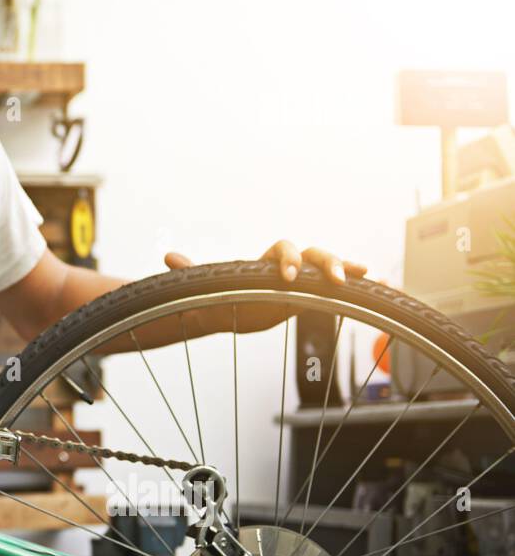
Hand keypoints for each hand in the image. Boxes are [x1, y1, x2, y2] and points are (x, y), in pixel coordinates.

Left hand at [163, 242, 368, 339]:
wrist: (235, 306)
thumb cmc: (224, 293)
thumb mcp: (210, 285)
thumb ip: (193, 272)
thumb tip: (168, 258)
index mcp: (268, 258)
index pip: (282, 248)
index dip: (286, 258)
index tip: (285, 276)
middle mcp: (291, 263)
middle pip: (314, 252)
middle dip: (325, 261)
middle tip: (330, 277)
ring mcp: (307, 276)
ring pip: (331, 265)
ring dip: (347, 267)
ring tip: (366, 277)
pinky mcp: (318, 291)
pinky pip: (344, 284)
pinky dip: (364, 283)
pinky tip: (387, 288)